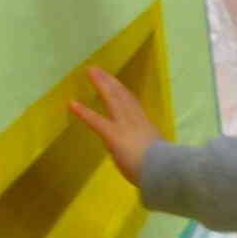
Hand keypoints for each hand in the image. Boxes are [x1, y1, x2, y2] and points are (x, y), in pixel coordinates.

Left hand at [69, 66, 162, 184]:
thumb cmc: (163, 165)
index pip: (133, 104)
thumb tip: (147, 151)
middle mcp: (135, 120)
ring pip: (112, 98)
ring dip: (101, 84)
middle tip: (98, 69)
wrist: (162, 167)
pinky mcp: (112, 134)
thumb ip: (149, 148)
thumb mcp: (159, 152)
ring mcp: (123, 125)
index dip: (123, 92)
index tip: (115, 83)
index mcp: (146, 125)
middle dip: (110, 81)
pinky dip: (84, 112)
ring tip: (90, 72)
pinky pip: (95, 120)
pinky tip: (72, 104)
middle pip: (122, 95)